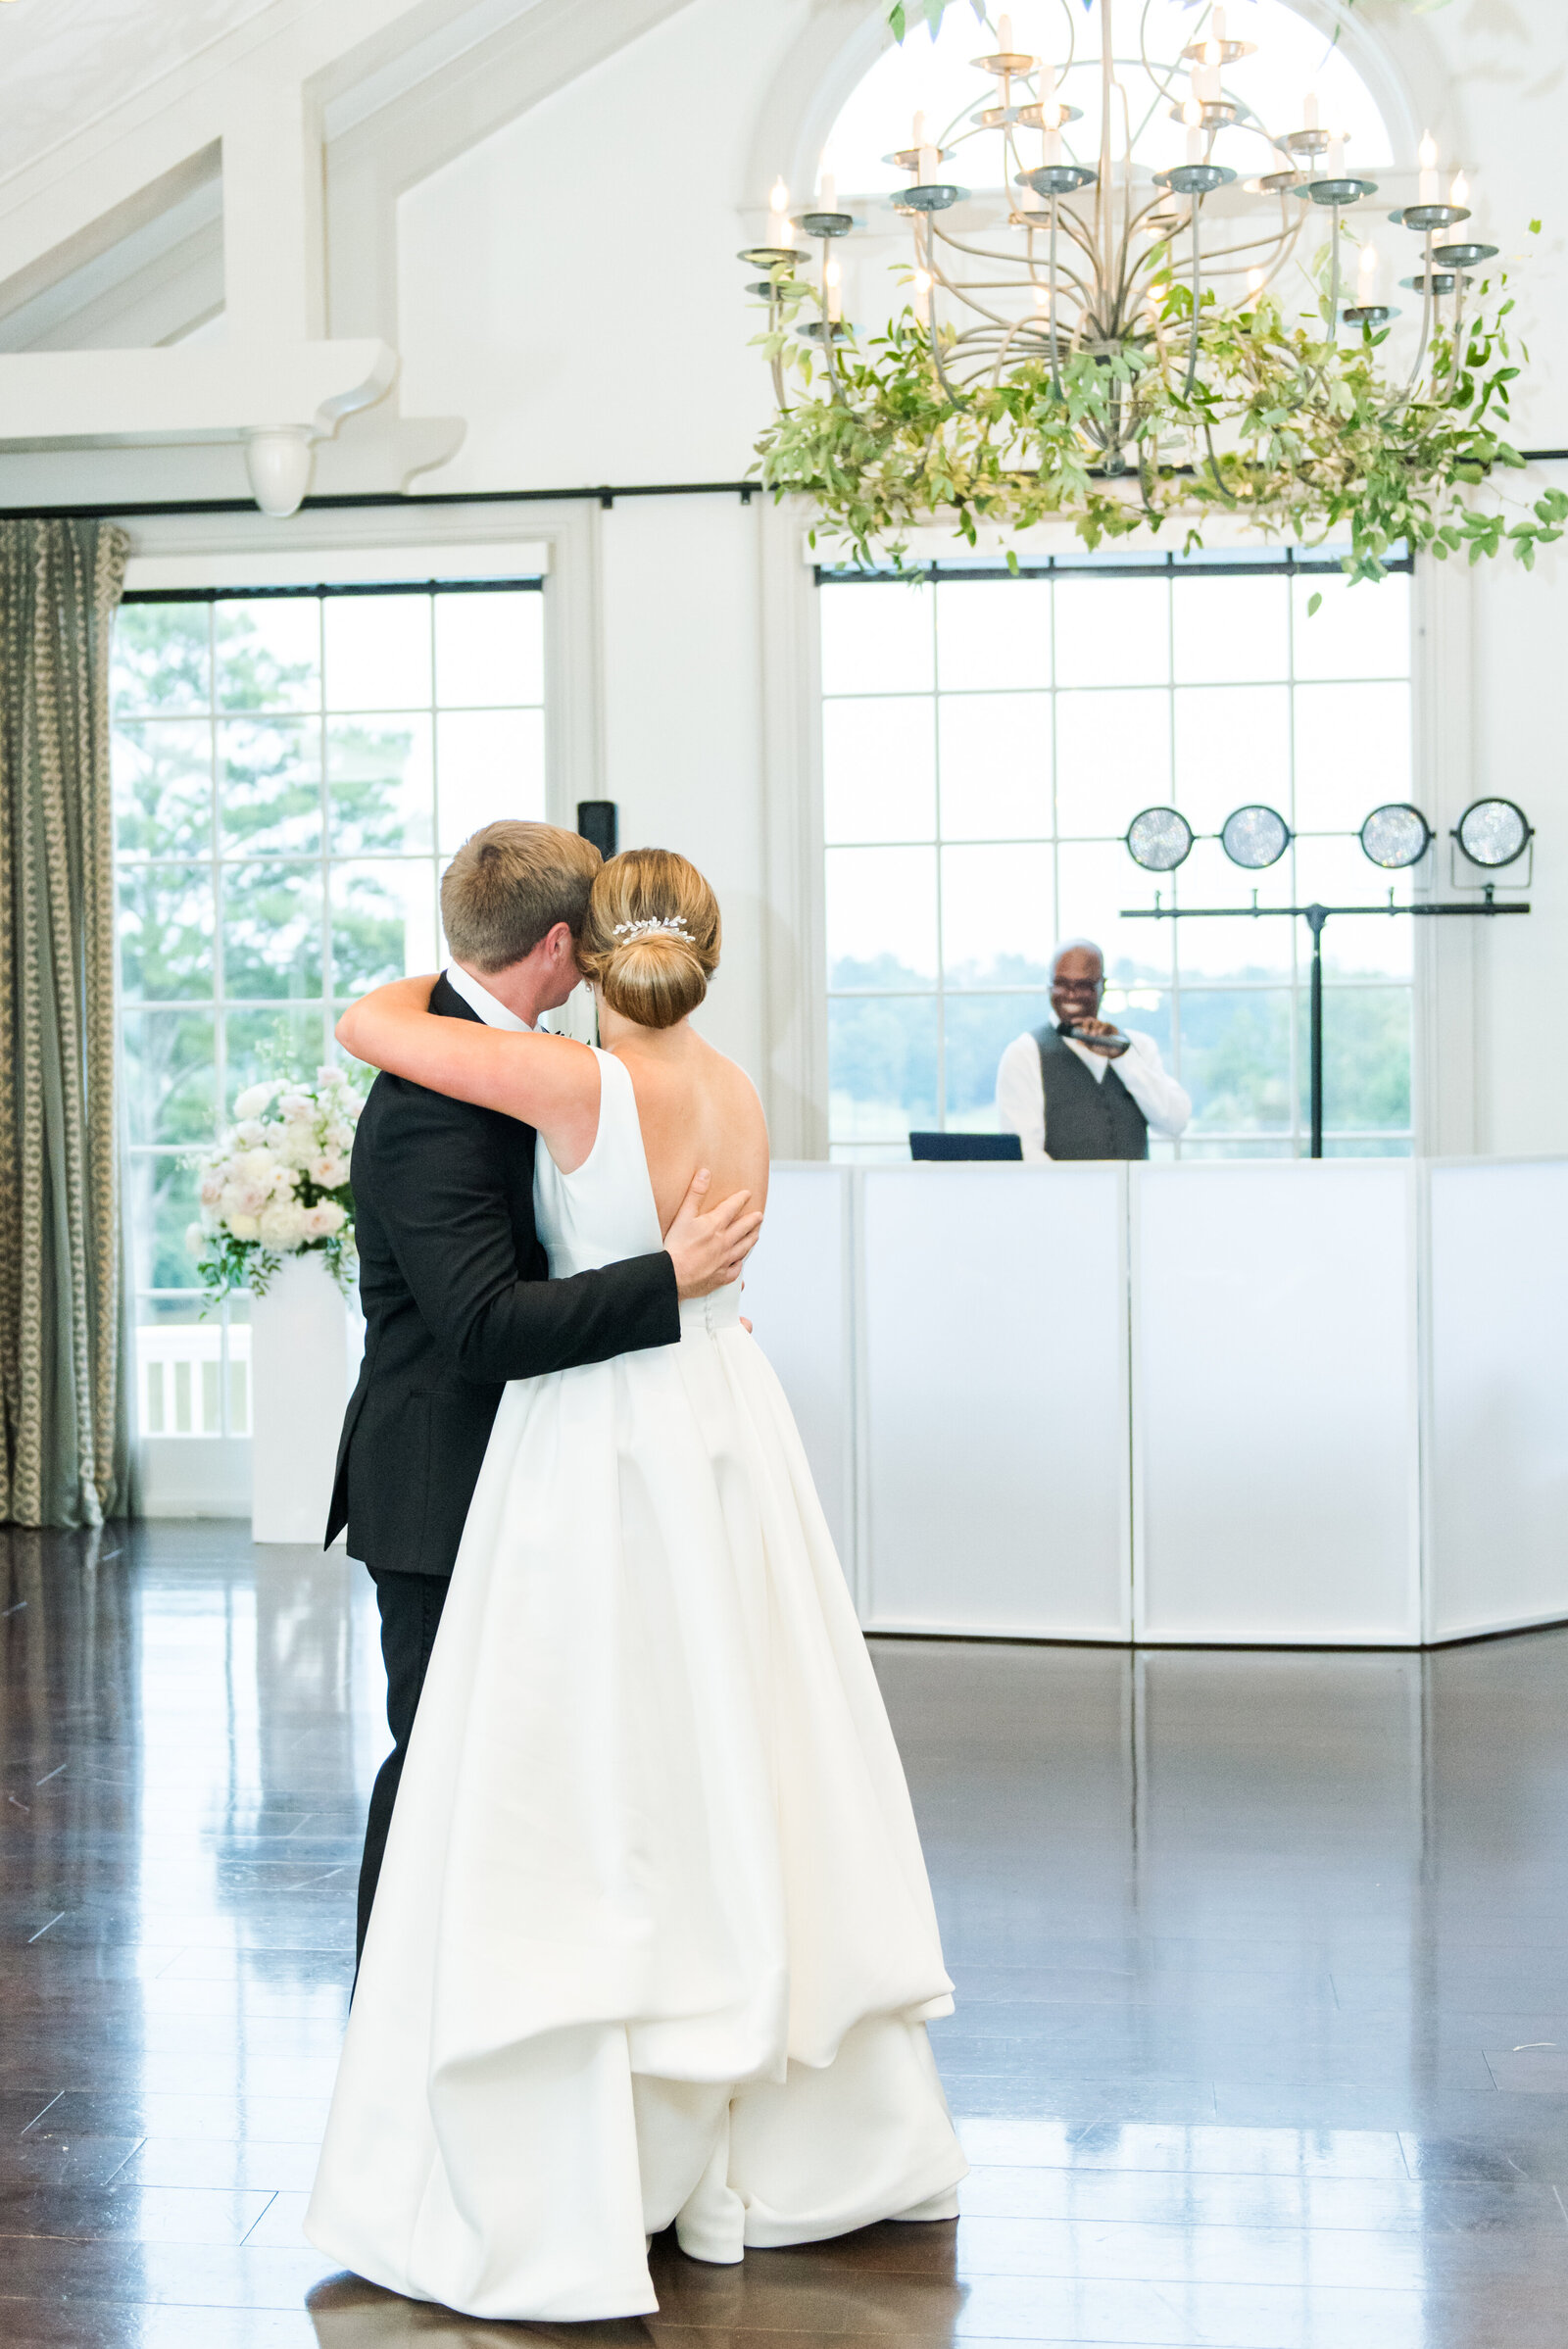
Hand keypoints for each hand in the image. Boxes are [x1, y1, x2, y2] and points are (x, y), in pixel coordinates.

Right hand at [663, 1169, 762, 1298]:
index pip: (732, 1208)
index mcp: (715, 1226)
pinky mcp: (721, 1276)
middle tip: (759, 1216)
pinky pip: (735, 1270)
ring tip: (756, 1234)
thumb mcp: (683, 1215)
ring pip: (743, 1248)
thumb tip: (705, 1174)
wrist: (673, 1275)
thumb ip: (695, 1194)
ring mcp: (724, 1260)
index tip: (747, 1194)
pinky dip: (739, 1265)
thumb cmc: (676, 1247)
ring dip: (751, 1239)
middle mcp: (724, 1242)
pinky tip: (740, 1263)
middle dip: (753, 1220)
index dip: (741, 1199)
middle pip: (743, 1228)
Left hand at [1068, 1016, 1127, 1057]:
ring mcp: (1104, 1026)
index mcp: (1091, 1030)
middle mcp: (1096, 1026)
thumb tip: (1077, 1041)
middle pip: (1089, 1020)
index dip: (1078, 1020)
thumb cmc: (1103, 1049)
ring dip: (1094, 1028)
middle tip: (1085, 1032)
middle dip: (1086, 1025)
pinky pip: (1106, 1024)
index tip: (1072, 1022)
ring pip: (1097, 1022)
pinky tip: (1100, 1033)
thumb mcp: (1093, 1048)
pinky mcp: (1111, 1027)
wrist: (1115, 1053)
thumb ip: (1086, 1044)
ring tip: (1094, 1035)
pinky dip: (1102, 1028)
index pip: (1084, 1023)